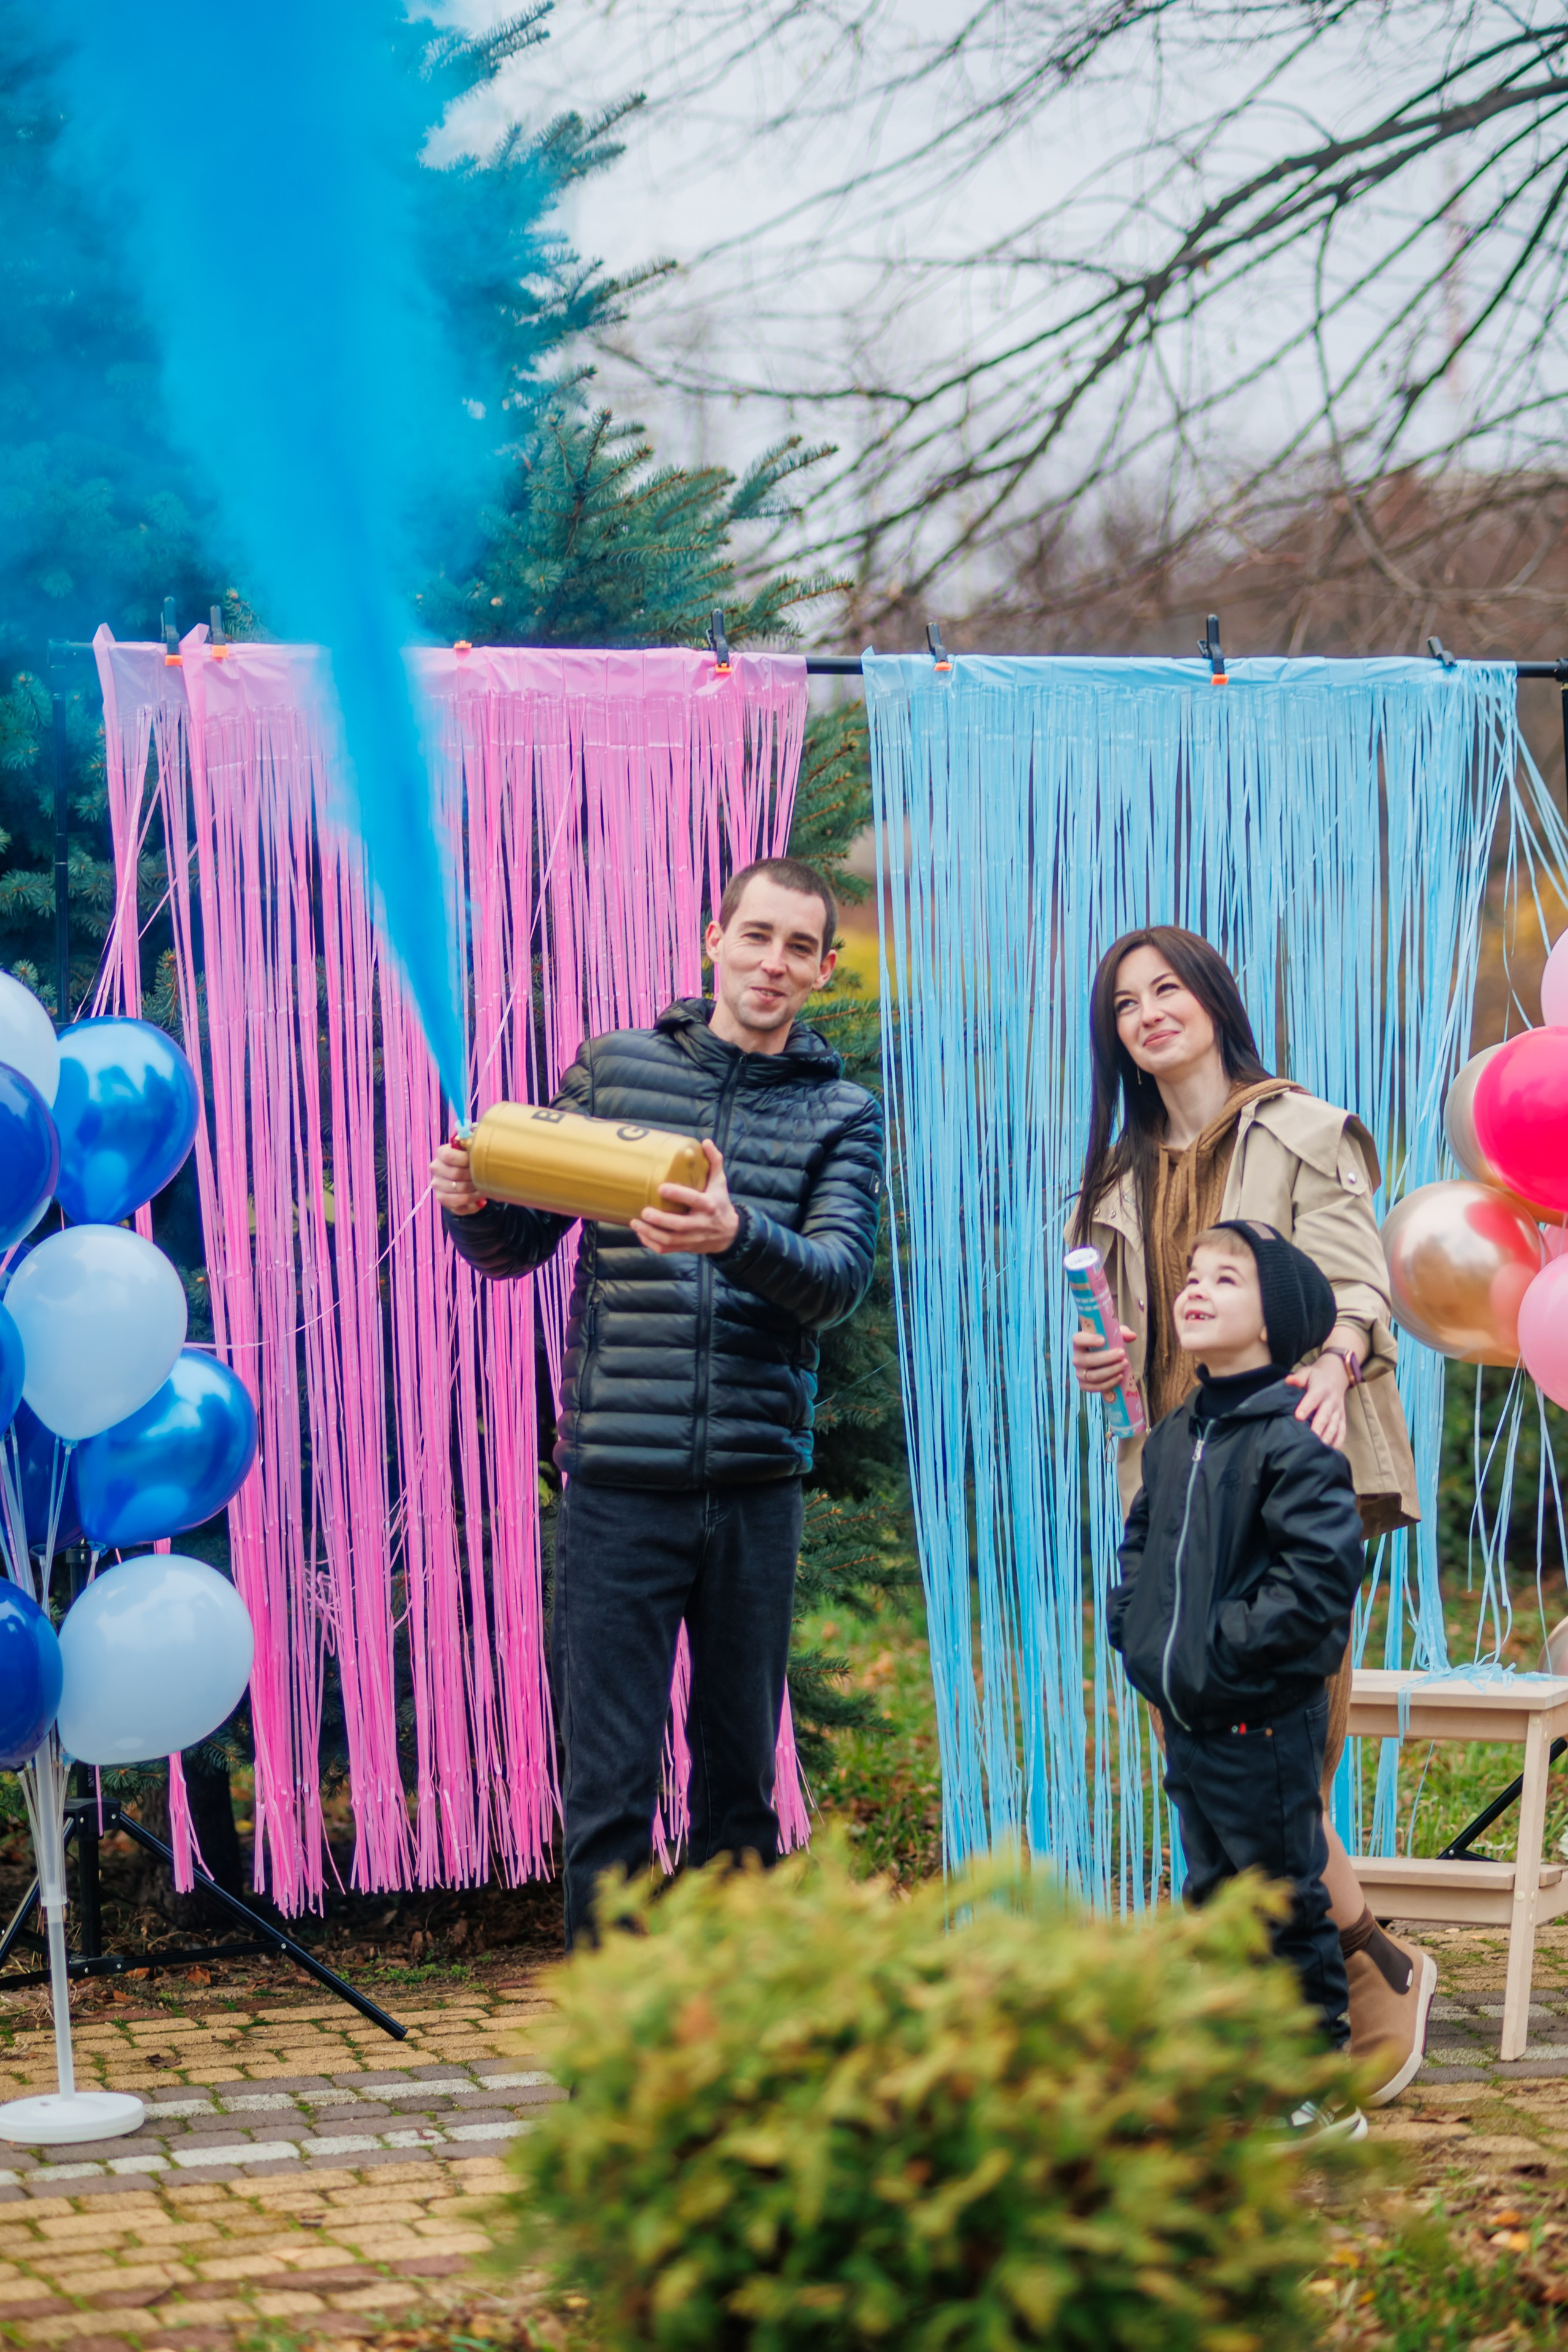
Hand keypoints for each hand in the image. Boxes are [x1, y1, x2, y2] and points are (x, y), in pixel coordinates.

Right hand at [430, 1136, 487, 1216]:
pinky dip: (472, 1205)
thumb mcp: (471, 1147)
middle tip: (484, 1177)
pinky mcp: (443, 1201)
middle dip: (474, 1177)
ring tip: (484, 1189)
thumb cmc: (470, 1159)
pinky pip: (458, 1207)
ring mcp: (438, 1187)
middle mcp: (436, 1170)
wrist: (464, 1176)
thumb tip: (475, 1136)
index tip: (478, 1160)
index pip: (448, 1156)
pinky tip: (479, 1201)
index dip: (466, 1159)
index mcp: (441, 1154)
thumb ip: (472, 1141)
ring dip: (476, 1193)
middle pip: (455, 1175)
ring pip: (459, 1193)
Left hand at [631, 1140, 740, 1255]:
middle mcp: (701, 1224)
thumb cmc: (721, 1203)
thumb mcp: (721, 1183)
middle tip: (644, 1211)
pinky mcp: (686, 1247)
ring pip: (670, 1240)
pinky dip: (651, 1244)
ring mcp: (693, 1238)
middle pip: (679, 1225)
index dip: (678, 1195)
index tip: (661, 1188)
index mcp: (710, 1205)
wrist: (730, 1235)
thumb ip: (714, 1162)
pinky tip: (641, 1233)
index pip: (694, 1200)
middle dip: (659, 1220)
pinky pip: (666, 1249)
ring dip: (650, 1233)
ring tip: (635, 1222)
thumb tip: (705, 1142)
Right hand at [1072, 1320, 1135, 1394]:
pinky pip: (1095, 1387)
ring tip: (1124, 1365)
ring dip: (1110, 1371)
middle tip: (1121, 1354)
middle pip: (1088, 1360)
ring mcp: (1079, 1373)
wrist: (1105, 1362)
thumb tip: (1132, 1336)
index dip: (1089, 1340)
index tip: (1103, 1340)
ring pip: (1093, 1375)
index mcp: (1080, 1343)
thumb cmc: (1108, 1347)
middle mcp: (1077, 1359)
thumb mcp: (1115, 1336)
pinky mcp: (1084, 1385)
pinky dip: (1109, 1383)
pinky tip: (1120, 1376)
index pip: (1078, 1340)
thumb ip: (1123, 1333)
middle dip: (1107, 1358)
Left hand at [1286, 1351, 1350, 1450]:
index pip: (1313, 1399)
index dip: (1306, 1407)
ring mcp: (1337, 1411)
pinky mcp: (1342, 1418)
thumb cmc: (1316, 1376)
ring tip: (1318, 1448)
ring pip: (1333, 1426)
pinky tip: (1331, 1451)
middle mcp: (1331, 1402)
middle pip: (1324, 1416)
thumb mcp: (1307, 1372)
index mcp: (1321, 1389)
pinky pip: (1342, 1431)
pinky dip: (1338, 1441)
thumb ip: (1298, 1377)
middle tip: (1309, 1439)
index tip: (1298, 1416)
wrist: (1336, 1375)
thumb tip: (1288, 1381)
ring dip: (1327, 1437)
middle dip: (1317, 1428)